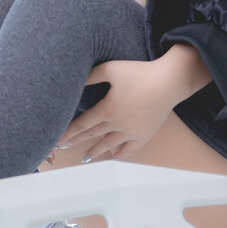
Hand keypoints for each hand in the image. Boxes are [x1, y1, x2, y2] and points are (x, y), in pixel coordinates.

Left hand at [56, 60, 182, 163]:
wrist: (169, 81)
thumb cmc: (140, 72)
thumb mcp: (111, 69)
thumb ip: (91, 76)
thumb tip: (74, 81)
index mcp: (106, 109)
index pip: (82, 124)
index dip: (68, 133)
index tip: (57, 139)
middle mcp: (117, 124)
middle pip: (92, 135)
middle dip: (76, 142)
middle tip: (63, 148)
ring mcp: (131, 132)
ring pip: (108, 145)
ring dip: (95, 152)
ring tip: (85, 158)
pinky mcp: (144, 134)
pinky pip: (129, 149)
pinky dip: (119, 154)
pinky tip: (112, 156)